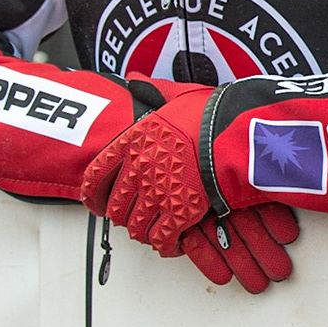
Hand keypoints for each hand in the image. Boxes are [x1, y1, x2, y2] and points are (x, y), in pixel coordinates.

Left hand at [79, 82, 297, 293]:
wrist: (235, 133)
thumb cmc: (211, 112)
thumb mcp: (176, 94)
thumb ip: (154, 90)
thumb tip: (135, 80)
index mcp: (131, 143)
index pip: (96, 175)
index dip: (92, 193)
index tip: (95, 201)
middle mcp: (137, 171)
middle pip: (115, 205)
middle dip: (120, 216)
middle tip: (128, 218)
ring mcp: (157, 195)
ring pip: (136, 226)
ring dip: (142, 232)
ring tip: (151, 233)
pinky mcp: (180, 214)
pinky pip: (163, 239)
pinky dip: (165, 246)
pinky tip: (171, 244)